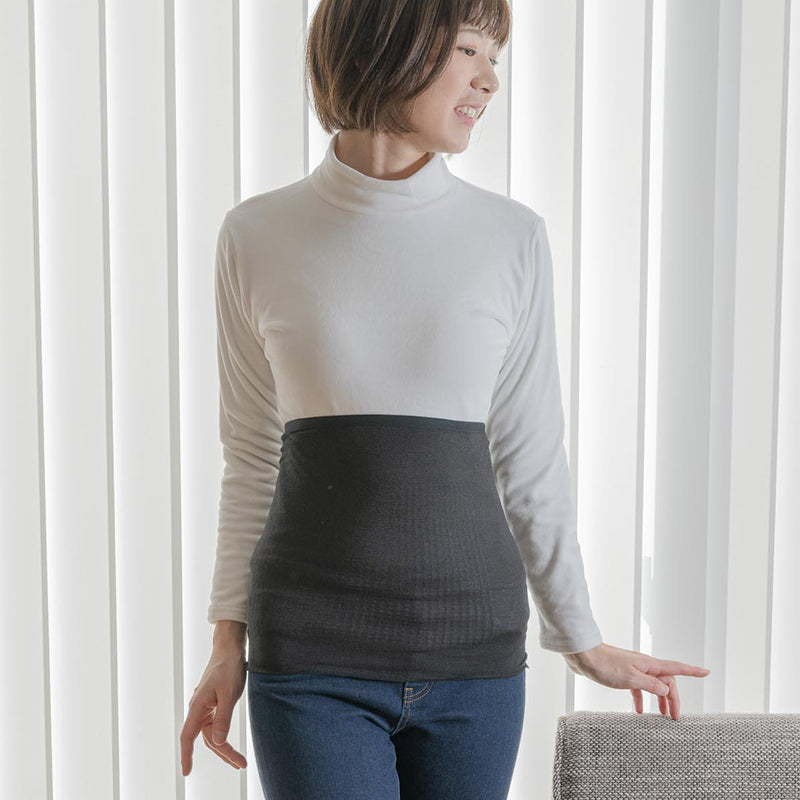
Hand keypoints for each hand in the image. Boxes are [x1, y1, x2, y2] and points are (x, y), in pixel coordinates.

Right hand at [180, 650, 247, 775]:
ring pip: (212, 734)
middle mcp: (198, 708)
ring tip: (240, 761)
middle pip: (207, 739)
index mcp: (198, 706)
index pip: (188, 736)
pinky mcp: (213, 704)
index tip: (186, 773)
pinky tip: (229, 744)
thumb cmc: (229, 667)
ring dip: (225, 747)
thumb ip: (224, 718)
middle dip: (223, 753)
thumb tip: (218, 742)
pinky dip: (224, 736)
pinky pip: (216, 725)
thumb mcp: (230, 693)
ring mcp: (205, 707)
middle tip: (240, 764)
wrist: (229, 649)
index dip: (187, 755)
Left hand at [561, 642, 709, 720]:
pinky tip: (637, 711)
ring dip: (659, 700)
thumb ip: (650, 685)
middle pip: (666, 682)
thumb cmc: (605, 665)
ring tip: (662, 716)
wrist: (583, 655)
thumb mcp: (630, 678)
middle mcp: (644, 665)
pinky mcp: (622, 673)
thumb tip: (667, 691)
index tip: (706, 672)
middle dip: (674, 699)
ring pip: (653, 686)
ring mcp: (633, 669)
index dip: (692, 671)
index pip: (676, 668)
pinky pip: (638, 687)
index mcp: (649, 665)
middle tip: (676, 717)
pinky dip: (640, 699)